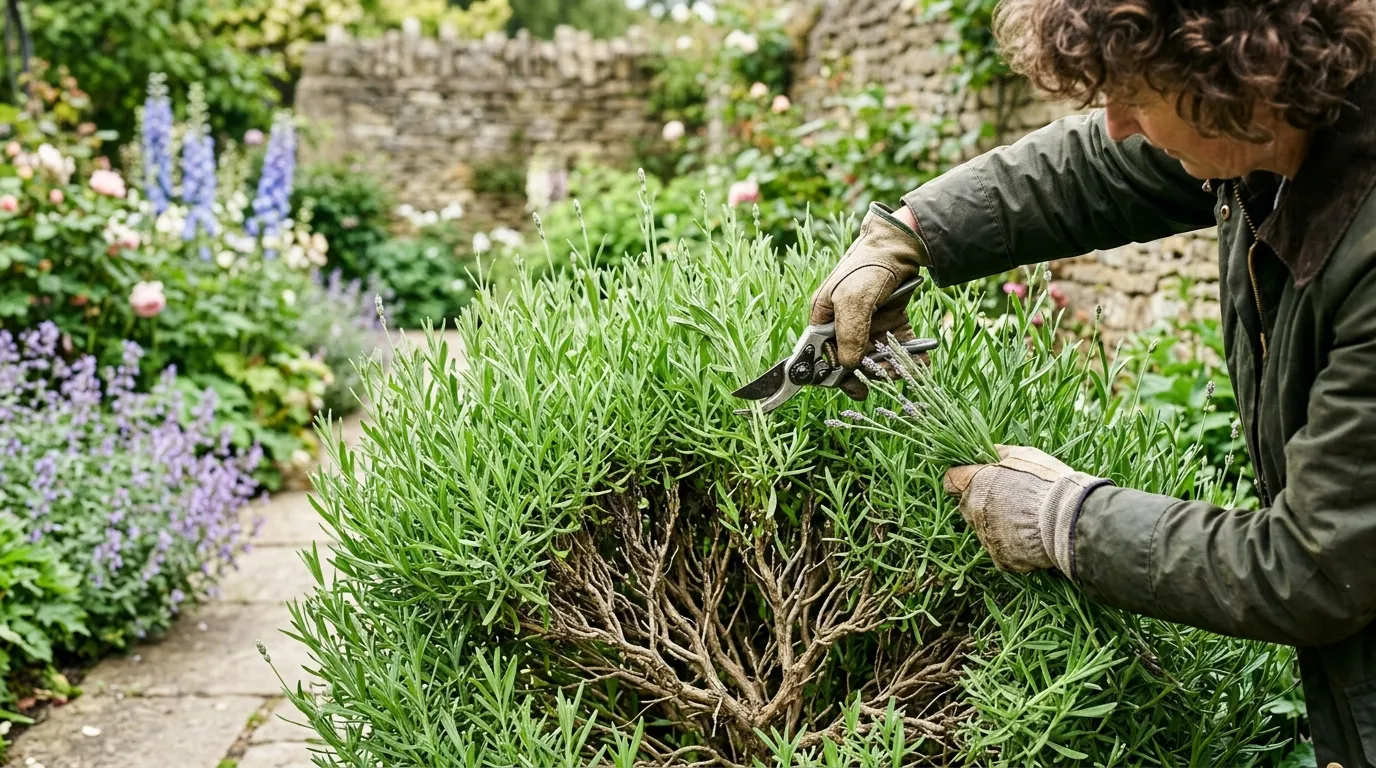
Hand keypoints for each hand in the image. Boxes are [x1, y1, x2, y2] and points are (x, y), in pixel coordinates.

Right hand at [810, 201, 928, 399]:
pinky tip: (920, 363)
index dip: (835, 374)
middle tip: (886, 375)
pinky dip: (910, 357)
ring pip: (876, 358)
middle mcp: (845, 326)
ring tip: (905, 369)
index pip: (823, 356)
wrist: (902, 246)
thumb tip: (846, 366)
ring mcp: (869, 326)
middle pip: (852, 362)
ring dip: (891, 366)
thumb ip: (848, 334)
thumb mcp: (852, 300)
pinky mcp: (891, 323)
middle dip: (869, 371)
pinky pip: (898, 347)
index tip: (853, 386)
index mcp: (824, 319)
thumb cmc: (867, 268)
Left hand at [942, 446, 1111, 575]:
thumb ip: (997, 453)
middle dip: (983, 501)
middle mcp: (972, 511)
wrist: (1068, 518)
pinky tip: (1031, 537)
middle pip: (968, 505)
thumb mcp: (1022, 454)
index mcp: (974, 483)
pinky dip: (1013, 545)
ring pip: (985, 528)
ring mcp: (985, 537)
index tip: (975, 477)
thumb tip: (984, 451)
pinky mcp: (1000, 559)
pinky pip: (1001, 550)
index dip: (962, 478)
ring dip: (999, 523)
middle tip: (1012, 498)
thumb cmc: (1045, 481)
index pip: (951, 480)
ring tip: (1028, 518)